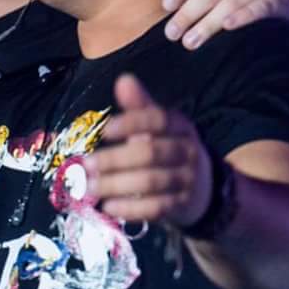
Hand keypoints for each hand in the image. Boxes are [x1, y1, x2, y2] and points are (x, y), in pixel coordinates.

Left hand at [84, 74, 211, 226]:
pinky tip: (109, 207)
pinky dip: (130, 208)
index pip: (158, 120)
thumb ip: (139, 106)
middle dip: (115, 160)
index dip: (132, 124)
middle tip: (87, 165)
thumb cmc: (168, 149)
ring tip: (90, 187)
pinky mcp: (182, 205)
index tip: (105, 130)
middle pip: (150, 153)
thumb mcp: (158, 126)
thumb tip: (123, 79)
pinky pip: (156, 208)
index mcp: (179, 126)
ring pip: (151, 182)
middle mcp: (187, 150)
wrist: (202, 189)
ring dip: (117, 185)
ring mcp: (187, 179)